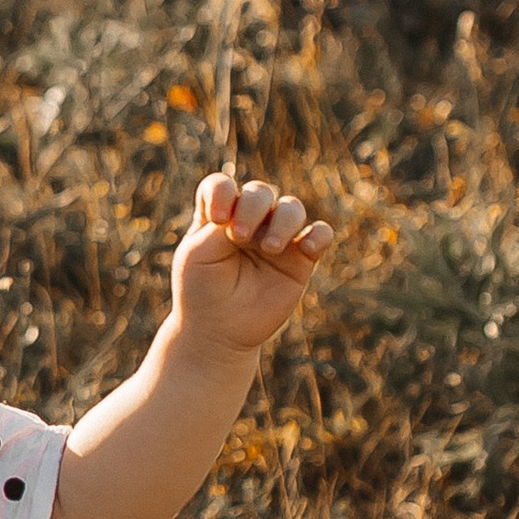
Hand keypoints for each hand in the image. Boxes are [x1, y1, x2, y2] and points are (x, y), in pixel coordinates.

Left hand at [170, 173, 333, 357]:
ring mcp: (276, 238)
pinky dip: (318, 235)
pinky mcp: (300, 260)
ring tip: (269, 248)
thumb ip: (219, 226)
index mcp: (218, 216)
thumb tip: (250, 211)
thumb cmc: (201, 291)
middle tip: (239, 236)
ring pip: (292, 208)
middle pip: (260, 192)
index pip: (222, 186)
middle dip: (252, 206)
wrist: (219, 331)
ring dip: (283, 220)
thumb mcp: (198, 255)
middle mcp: (249, 222)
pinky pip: (320, 235)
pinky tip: (306, 247)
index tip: (216, 218)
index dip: (222, 192)